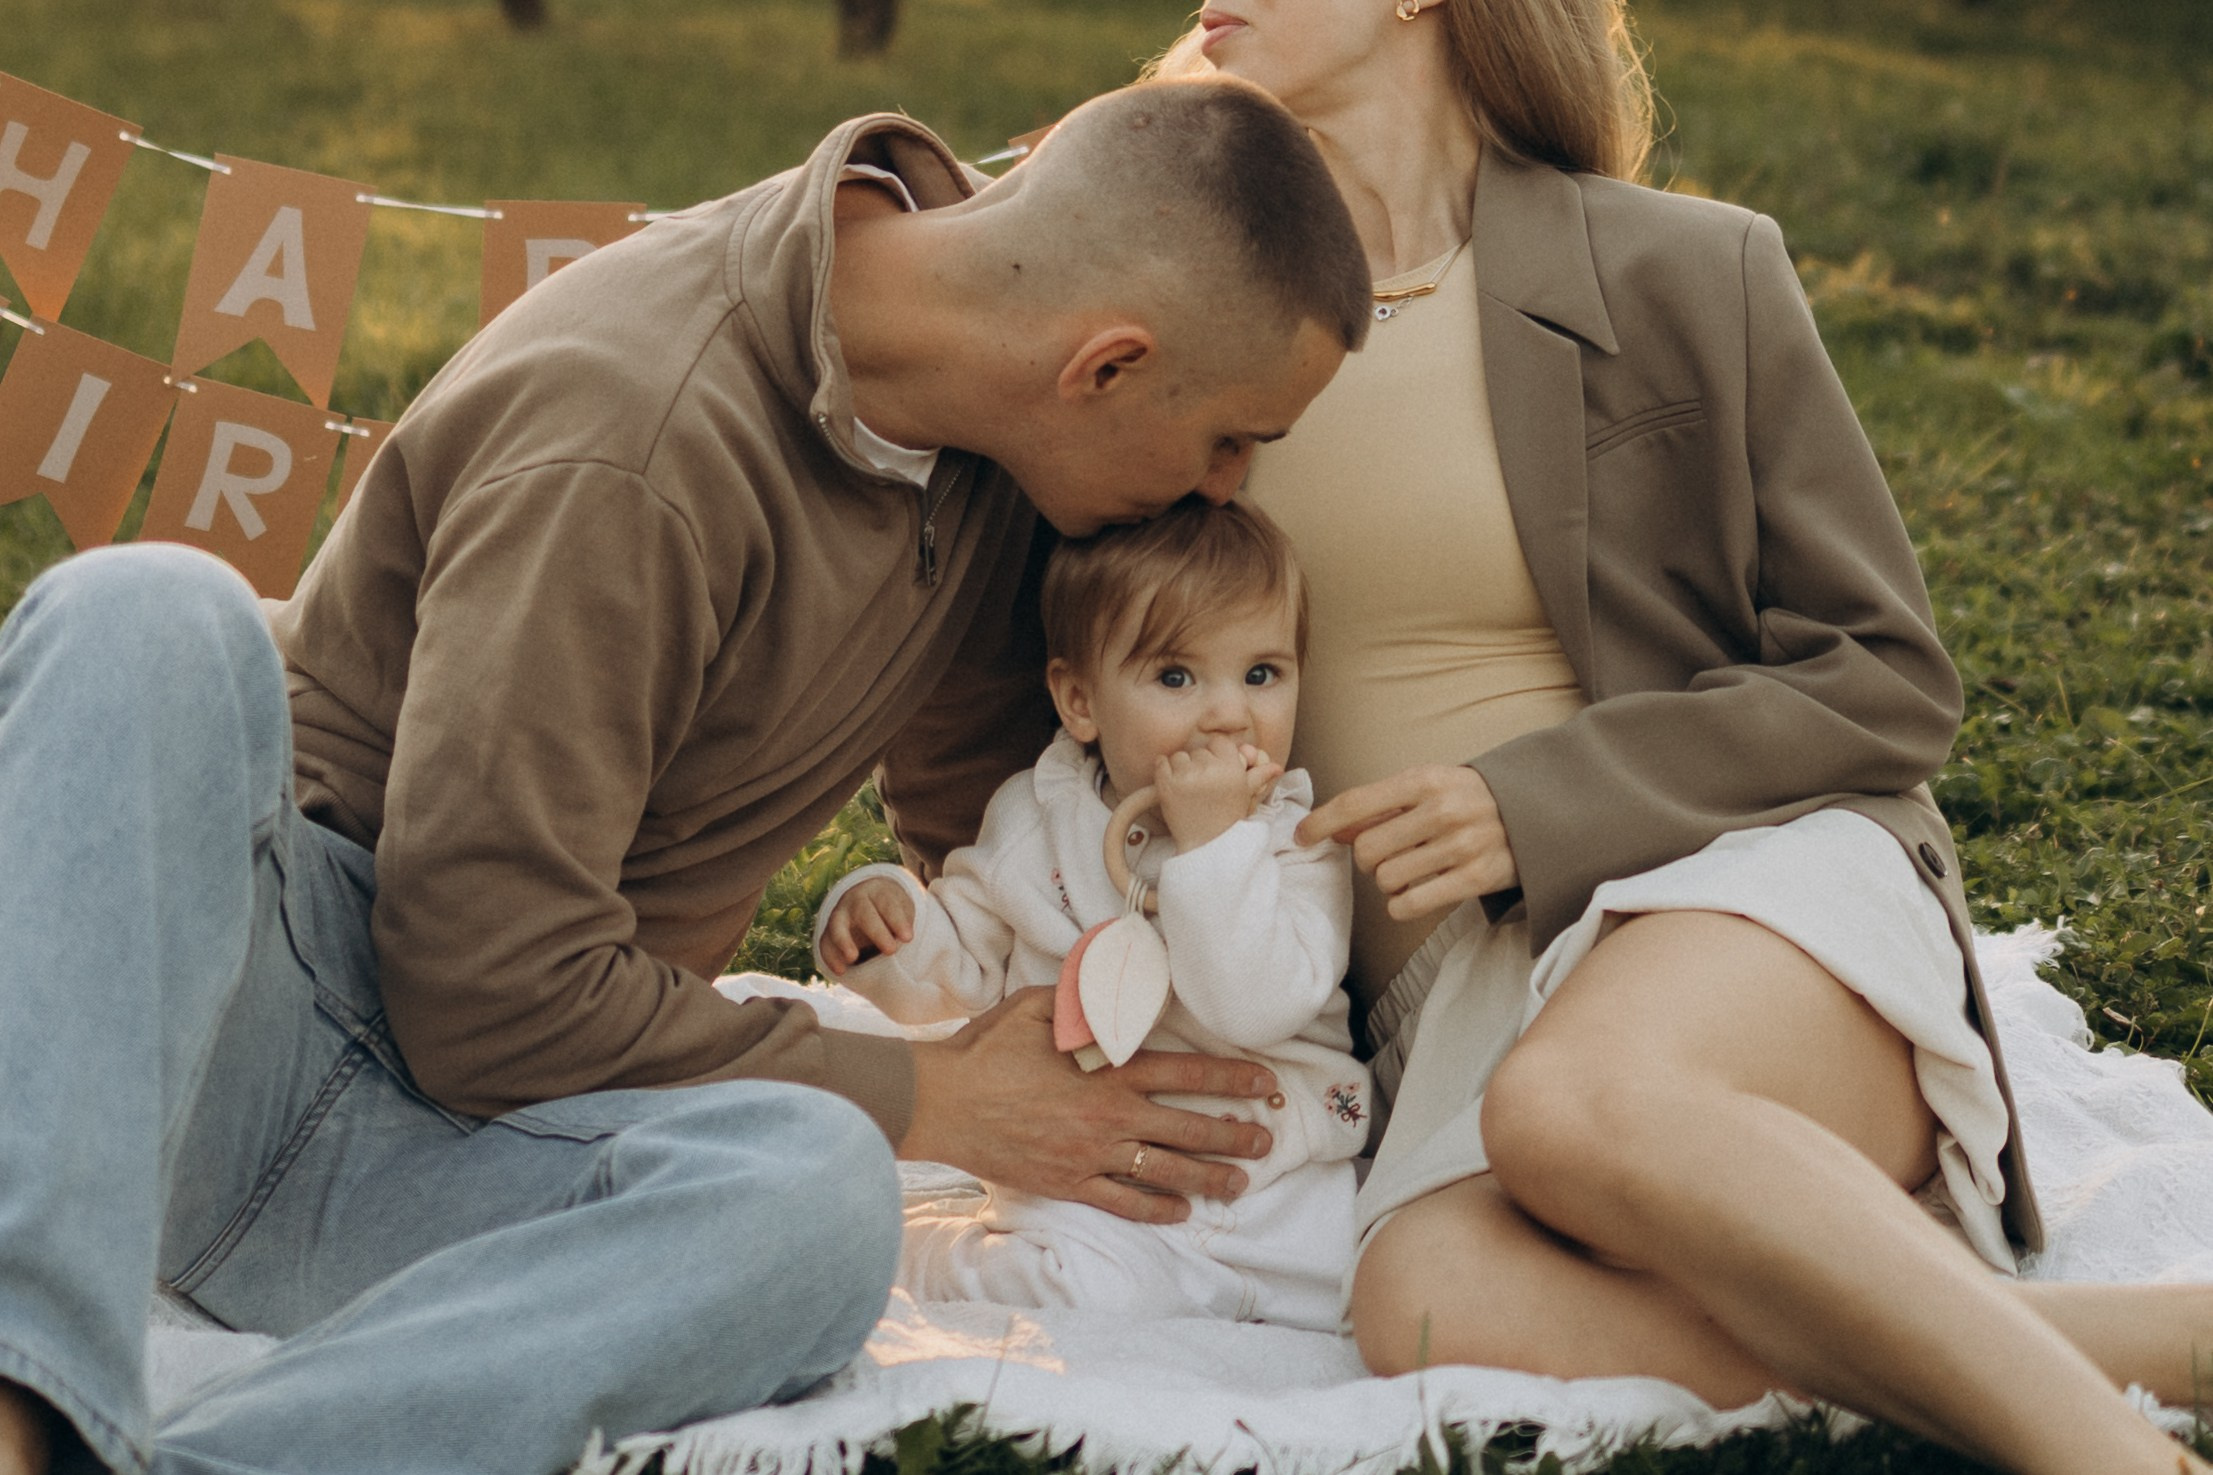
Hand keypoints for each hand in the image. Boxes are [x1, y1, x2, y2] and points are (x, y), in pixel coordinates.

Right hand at [820, 877, 913, 974]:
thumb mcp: (903, 910)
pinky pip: (825, 944)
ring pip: (837, 926)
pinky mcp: (828, 933)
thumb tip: (905, 941)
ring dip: (843, 941)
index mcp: (877, 892)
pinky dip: (830, 957)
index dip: (897, 921)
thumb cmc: (892, 912)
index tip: (908, 938)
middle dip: (877, 932)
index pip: (887, 904)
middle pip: (863, 912)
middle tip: (891, 950)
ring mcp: (839, 916)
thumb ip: (903, 924)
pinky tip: (841, 971)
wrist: (869, 903)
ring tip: (852, 957)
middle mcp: (855, 901)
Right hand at [902, 987, 1277, 1222]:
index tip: (1263, 1083)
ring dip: (1210, 1177)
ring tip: (1241, 1183)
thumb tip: (1115, 983)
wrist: (942, 1101)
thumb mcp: (1036, 1005)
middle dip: (1235, 1135)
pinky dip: (1156, 1209)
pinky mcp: (1069, 1183)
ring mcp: (1091, 1154)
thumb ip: (1082, 998)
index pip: (1187, 1075)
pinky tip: (1181, 1212)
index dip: (1232, 1079)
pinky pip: (1123, 1202)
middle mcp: (1110, 1115)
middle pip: (1190, 1129)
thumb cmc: (987, 1049)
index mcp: (1109, 1070)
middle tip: (1267, 1139)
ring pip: (1167, 1170)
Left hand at [1154, 738, 1280, 849]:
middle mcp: (1209, 769)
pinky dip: (1164, 769)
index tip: (1215, 769)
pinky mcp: (1166, 785)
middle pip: (1199, 750)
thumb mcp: (1246, 795)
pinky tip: (1174, 784)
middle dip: (1199, 764)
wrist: (1207, 844)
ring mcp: (1186, 776)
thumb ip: (1259, 776)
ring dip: (1181, 767)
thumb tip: (1277, 767)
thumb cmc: (1228, 818)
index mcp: (1231, 768)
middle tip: (1203, 786)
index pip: (1219, 742)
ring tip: (1189, 788)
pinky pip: (1161, 762)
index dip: (1216, 754)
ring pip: (1180, 756)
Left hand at [1296, 763, 1517, 920]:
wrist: (1537, 812)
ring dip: (1387, 882)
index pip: (1355, 803)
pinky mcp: (1476, 878)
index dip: (1319, 822)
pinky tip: (1415, 893)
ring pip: (1385, 879)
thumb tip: (1330, 831)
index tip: (1299, 837)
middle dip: (1366, 859)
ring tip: (1408, 871)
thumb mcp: (1427, 788)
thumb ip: (1380, 807)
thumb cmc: (1467, 799)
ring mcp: (1460, 845)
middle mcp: (1442, 810)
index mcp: (1425, 780)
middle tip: (1385, 856)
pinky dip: (1401, 905)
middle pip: (1366, 850)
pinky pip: (1408, 905)